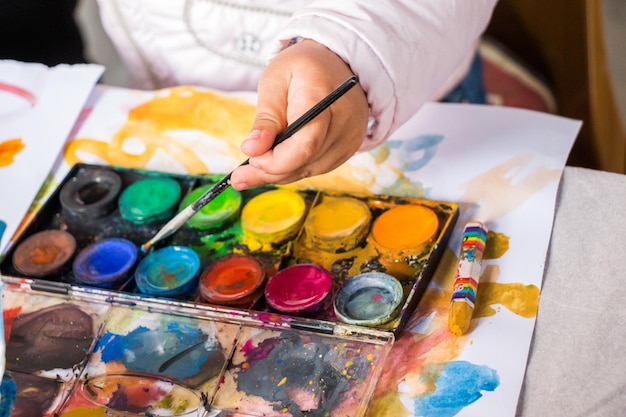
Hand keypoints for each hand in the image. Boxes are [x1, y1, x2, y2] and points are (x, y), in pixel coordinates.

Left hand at [229, 39, 368, 189]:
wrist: (338, 63)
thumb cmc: (303, 68)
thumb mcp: (275, 81)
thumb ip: (265, 118)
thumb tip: (252, 150)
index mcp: (322, 98)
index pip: (304, 145)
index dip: (275, 161)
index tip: (250, 158)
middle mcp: (343, 123)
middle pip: (304, 161)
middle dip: (269, 171)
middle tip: (239, 176)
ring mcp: (349, 138)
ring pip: (308, 169)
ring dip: (279, 173)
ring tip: (250, 171)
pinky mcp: (349, 148)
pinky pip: (316, 167)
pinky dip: (294, 167)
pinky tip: (276, 162)